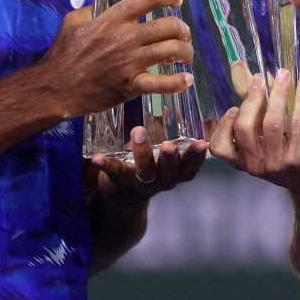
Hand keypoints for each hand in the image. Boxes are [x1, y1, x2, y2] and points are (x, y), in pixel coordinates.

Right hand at [42, 0, 194, 118]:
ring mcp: (131, 62)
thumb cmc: (62, 55)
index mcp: (114, 19)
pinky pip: (161, 83)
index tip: (176, 0)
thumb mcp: (72, 22)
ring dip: (185, 51)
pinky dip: (178, 82)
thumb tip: (100, 6)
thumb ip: (90, 10)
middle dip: (182, 28)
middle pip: (169, 25)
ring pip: (171, 50)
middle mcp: (126, 37)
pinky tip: (186, 79)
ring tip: (185, 55)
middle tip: (182, 34)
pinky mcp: (131, 85)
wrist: (56, 88)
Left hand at [92, 127, 207, 210]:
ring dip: (142, 152)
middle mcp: (163, 180)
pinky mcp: (121, 183)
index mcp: (176, 172)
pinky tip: (98, 157)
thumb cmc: (150, 166)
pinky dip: (106, 165)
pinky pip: (115, 173)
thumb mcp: (161, 153)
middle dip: (170, 156)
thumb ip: (166, 132)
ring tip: (138, 132)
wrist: (124, 195)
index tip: (202, 143)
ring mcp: (142, 184)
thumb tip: (169, 105)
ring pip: (144, 170)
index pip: (190, 166)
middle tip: (170, 144)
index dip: (196, 156)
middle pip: (169, 170)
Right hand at [209, 62, 299, 194]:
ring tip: (284, 74)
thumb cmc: (281, 150)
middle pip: (244, 129)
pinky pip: (296, 125)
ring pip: (272, 123)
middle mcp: (254, 163)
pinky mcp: (296, 158)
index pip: (219, 147)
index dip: (222, 125)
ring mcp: (275, 162)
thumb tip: (239, 66)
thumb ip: (250, 101)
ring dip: (278, 94)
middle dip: (251, 99)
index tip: (233, 106)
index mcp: (240, 158)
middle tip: (259, 79)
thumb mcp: (261, 131)